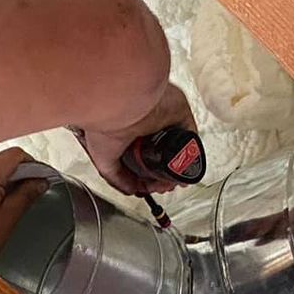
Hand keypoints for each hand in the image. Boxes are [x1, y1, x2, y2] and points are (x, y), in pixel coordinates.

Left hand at [0, 148, 51, 263]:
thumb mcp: (7, 219)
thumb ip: (26, 196)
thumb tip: (39, 183)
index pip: (15, 154)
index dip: (34, 165)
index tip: (42, 177)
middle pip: (0, 160)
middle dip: (17, 174)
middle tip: (29, 192)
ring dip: (0, 181)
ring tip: (7, 204)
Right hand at [76, 83, 197, 194]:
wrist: (119, 104)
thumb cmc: (104, 122)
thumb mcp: (103, 158)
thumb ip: (116, 176)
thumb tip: (131, 189)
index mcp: (127, 131)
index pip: (143, 158)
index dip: (148, 177)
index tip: (148, 187)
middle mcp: (146, 124)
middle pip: (161, 156)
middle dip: (163, 175)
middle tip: (161, 186)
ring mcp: (163, 118)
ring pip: (177, 148)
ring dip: (176, 167)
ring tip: (170, 181)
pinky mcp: (179, 112)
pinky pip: (190, 135)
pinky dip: (190, 153)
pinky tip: (181, 166)